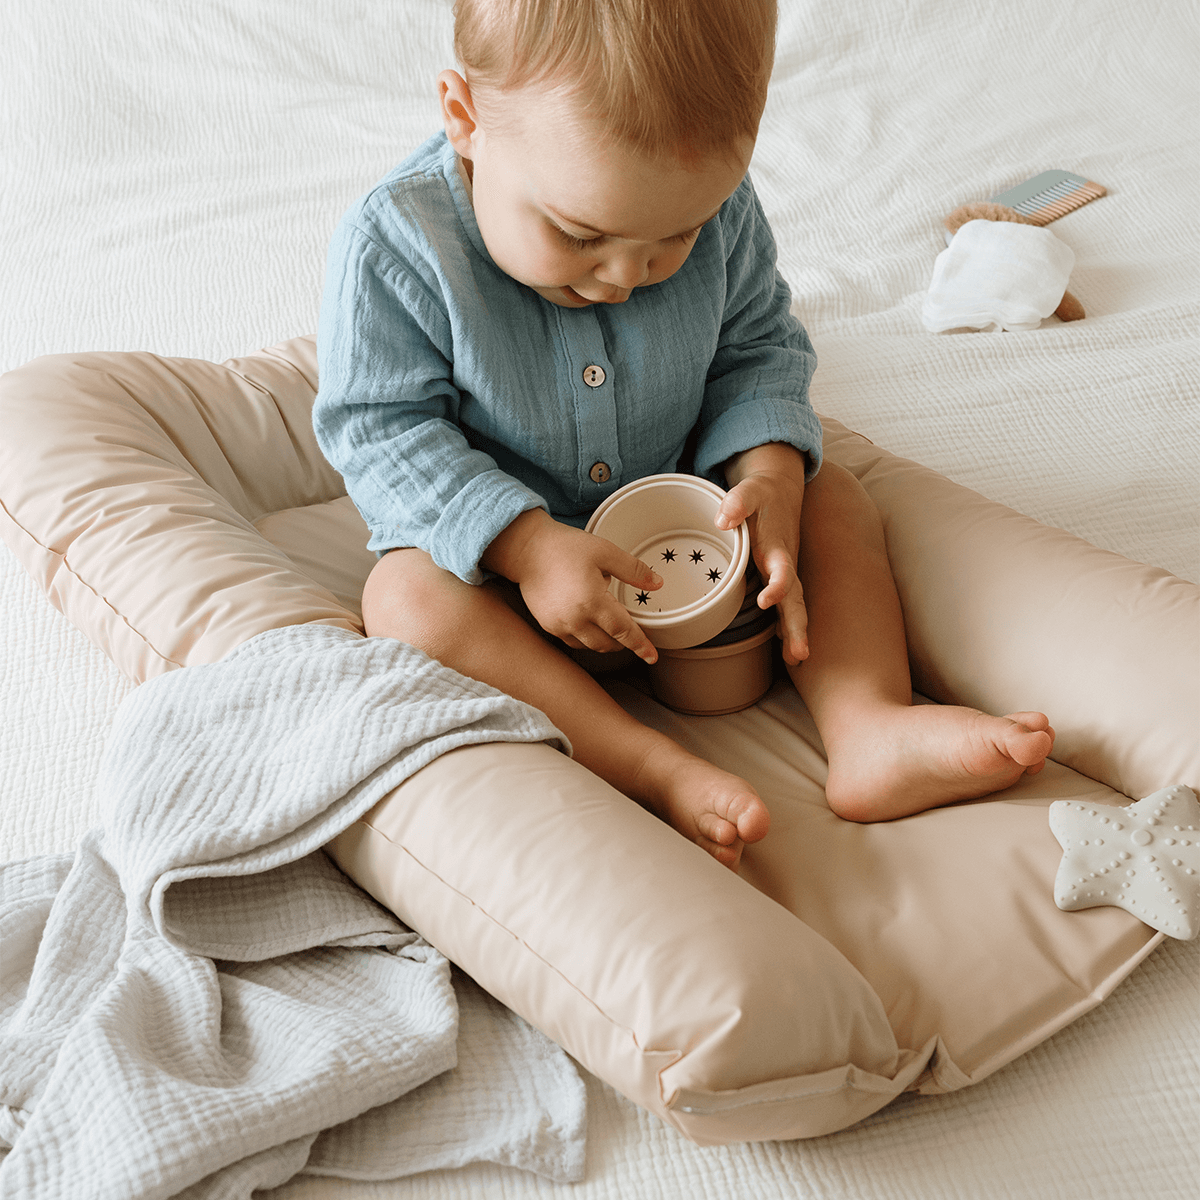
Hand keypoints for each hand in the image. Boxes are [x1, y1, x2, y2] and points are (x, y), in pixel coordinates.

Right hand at [484, 509, 662, 662]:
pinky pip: (573, 641)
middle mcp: (575, 619)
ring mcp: (559, 625)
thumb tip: (657, 583)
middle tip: (631, 631)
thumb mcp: (605, 552)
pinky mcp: (548, 626)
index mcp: (592, 601)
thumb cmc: (565, 547)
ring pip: (590, 646)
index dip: (640, 645)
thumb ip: (634, 570)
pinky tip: (590, 624)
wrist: (526, 549)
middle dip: (623, 642)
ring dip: (605, 642)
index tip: (652, 656)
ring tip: (610, 624)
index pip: (623, 631)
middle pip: (607, 644)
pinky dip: (586, 638)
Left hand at [718, 444, 809, 664]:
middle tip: (799, 654)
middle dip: (797, 626)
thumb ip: (738, 502)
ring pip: (793, 606)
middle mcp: (784, 564)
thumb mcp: (749, 490)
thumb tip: (723, 520)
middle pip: (795, 599)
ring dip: (795, 632)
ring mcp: (784, 572)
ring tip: (796, 658)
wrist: (780, 488)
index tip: (767, 600)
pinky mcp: (779, 576)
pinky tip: (786, 649)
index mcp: (776, 547)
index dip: (777, 585)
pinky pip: (787, 605)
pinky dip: (788, 626)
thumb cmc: (762, 492)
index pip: (782, 570)